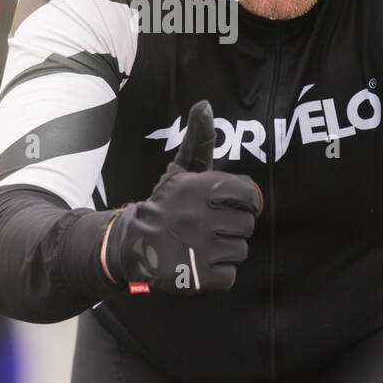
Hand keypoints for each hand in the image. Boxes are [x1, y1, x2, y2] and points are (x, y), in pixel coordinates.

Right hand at [103, 100, 261, 293]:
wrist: (133, 245)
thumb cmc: (167, 205)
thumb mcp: (181, 171)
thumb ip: (198, 140)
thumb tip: (205, 104)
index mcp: (199, 187)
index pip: (250, 196)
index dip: (241, 203)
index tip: (225, 207)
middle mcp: (198, 216)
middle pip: (246, 225)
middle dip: (231, 228)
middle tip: (209, 229)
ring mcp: (198, 249)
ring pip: (240, 250)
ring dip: (225, 252)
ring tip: (202, 246)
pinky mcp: (196, 277)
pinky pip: (229, 276)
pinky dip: (218, 275)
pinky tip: (199, 265)